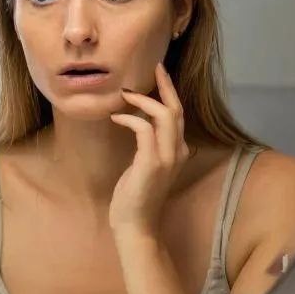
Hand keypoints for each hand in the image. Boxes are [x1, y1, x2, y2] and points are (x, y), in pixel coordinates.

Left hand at [109, 63, 188, 236]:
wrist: (135, 225)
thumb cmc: (135, 197)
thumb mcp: (144, 165)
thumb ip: (147, 146)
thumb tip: (135, 122)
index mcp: (177, 151)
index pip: (178, 114)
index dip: (169, 92)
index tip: (158, 73)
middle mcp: (178, 151)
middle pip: (176, 109)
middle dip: (164, 86)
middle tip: (152, 68)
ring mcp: (167, 158)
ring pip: (165, 116)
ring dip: (143, 100)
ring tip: (125, 94)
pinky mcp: (152, 163)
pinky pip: (144, 130)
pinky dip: (130, 119)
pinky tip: (116, 118)